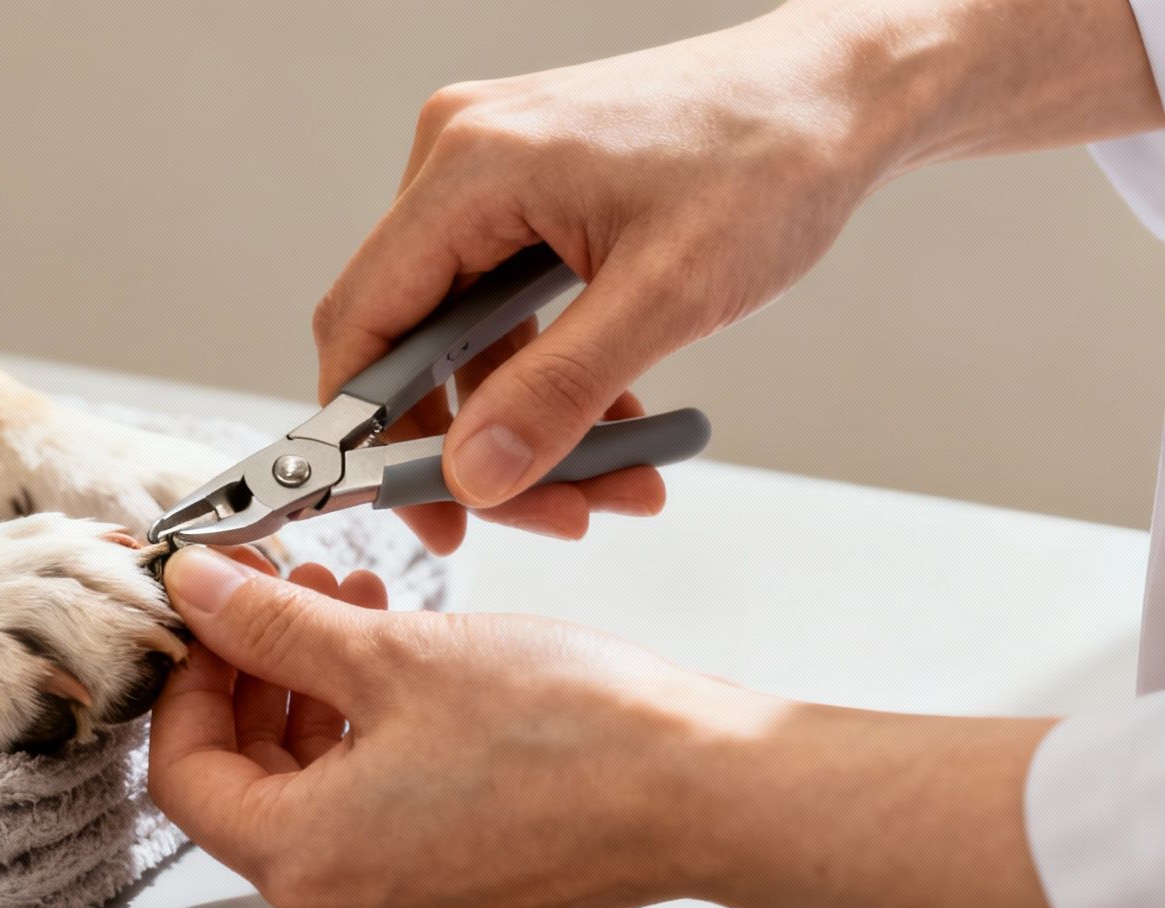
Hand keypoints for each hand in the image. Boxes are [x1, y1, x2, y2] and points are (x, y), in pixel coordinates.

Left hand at [147, 546, 716, 907]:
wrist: (705, 789)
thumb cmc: (566, 731)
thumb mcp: (390, 652)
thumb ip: (271, 624)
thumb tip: (196, 590)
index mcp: (307, 862)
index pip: (182, 776)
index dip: (186, 683)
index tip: (210, 614)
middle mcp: (344, 906)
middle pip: (247, 785)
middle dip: (256, 676)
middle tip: (284, 589)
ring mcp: (403, 906)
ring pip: (314, 792)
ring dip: (316, 694)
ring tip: (354, 600)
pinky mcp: (457, 889)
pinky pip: (375, 813)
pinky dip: (370, 736)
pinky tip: (403, 659)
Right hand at [312, 0, 1164, 551]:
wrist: (840, 93)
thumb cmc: (772, 158)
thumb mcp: (669, 294)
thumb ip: (559, 392)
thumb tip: (474, 477)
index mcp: (470, 167)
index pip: (364, 320)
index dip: (372, 432)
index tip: (424, 511)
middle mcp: (459, 162)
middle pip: (414, 344)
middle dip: (479, 445)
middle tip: (546, 515)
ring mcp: (489, 180)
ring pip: (468, 345)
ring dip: (531, 426)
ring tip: (617, 484)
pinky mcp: (525, 201)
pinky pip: (508, 319)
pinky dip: (554, 381)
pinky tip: (621, 426)